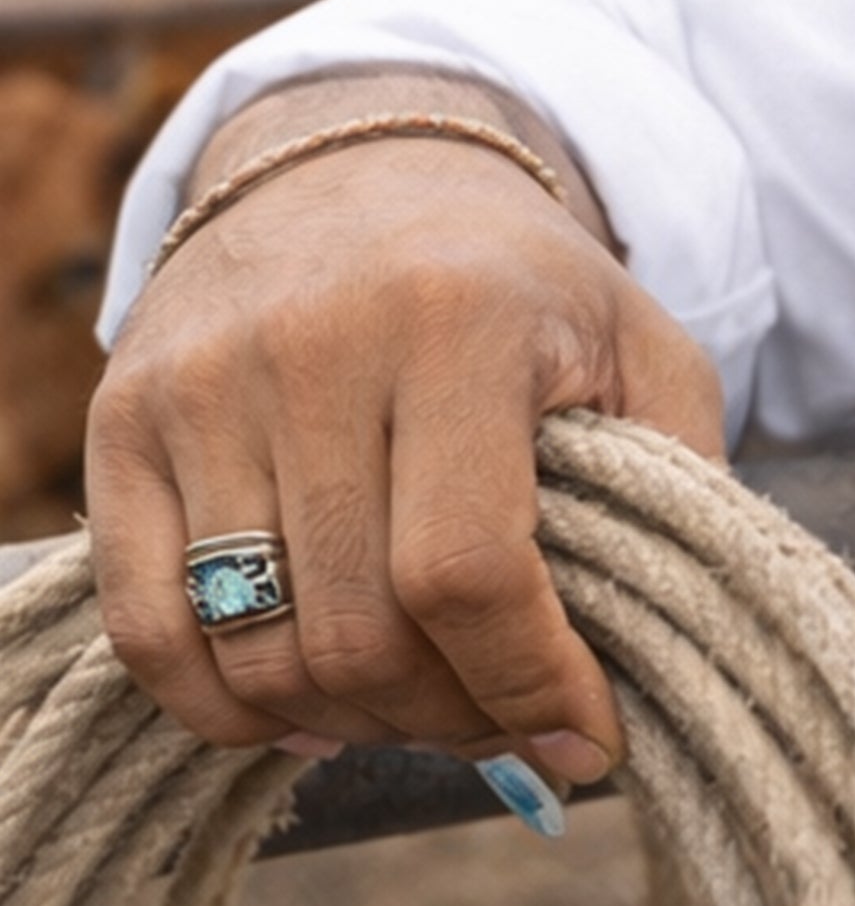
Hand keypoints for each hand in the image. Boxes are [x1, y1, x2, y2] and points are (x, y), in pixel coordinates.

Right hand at [87, 117, 724, 778]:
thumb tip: (666, 653)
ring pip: (255, 648)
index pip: (469, 568)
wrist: (364, 167)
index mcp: (460, 320)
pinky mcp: (122, 423)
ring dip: (350, 723)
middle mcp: (314, 348)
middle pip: (360, 629)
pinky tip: (306, 708)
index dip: (528, 683)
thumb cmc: (523, 281)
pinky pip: (147, 628)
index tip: (586, 738)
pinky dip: (226, 706)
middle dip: (450, 717)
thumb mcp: (636, 343)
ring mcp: (202, 386)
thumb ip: (680, 477)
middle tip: (507, 723)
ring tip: (423, 709)